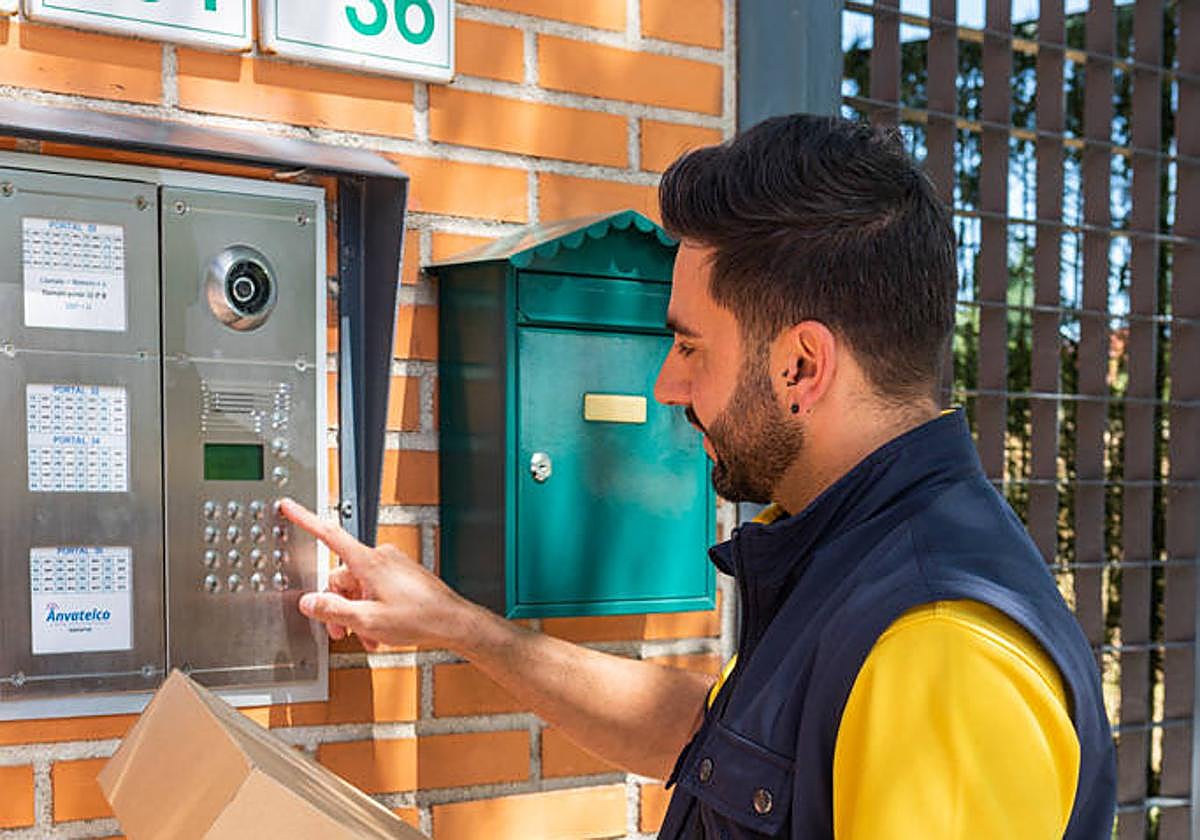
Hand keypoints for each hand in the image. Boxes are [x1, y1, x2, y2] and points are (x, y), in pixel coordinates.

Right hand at [278, 498, 470, 650]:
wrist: (452, 622)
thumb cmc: (419, 617)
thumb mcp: (367, 620)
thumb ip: (333, 610)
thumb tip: (309, 602)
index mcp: (368, 562)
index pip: (329, 535)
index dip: (305, 519)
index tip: (289, 506)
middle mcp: (380, 558)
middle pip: (341, 576)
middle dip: (338, 605)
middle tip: (342, 631)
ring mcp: (392, 565)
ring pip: (358, 587)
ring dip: (357, 612)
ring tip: (367, 635)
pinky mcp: (401, 575)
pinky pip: (375, 588)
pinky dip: (371, 609)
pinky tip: (378, 631)